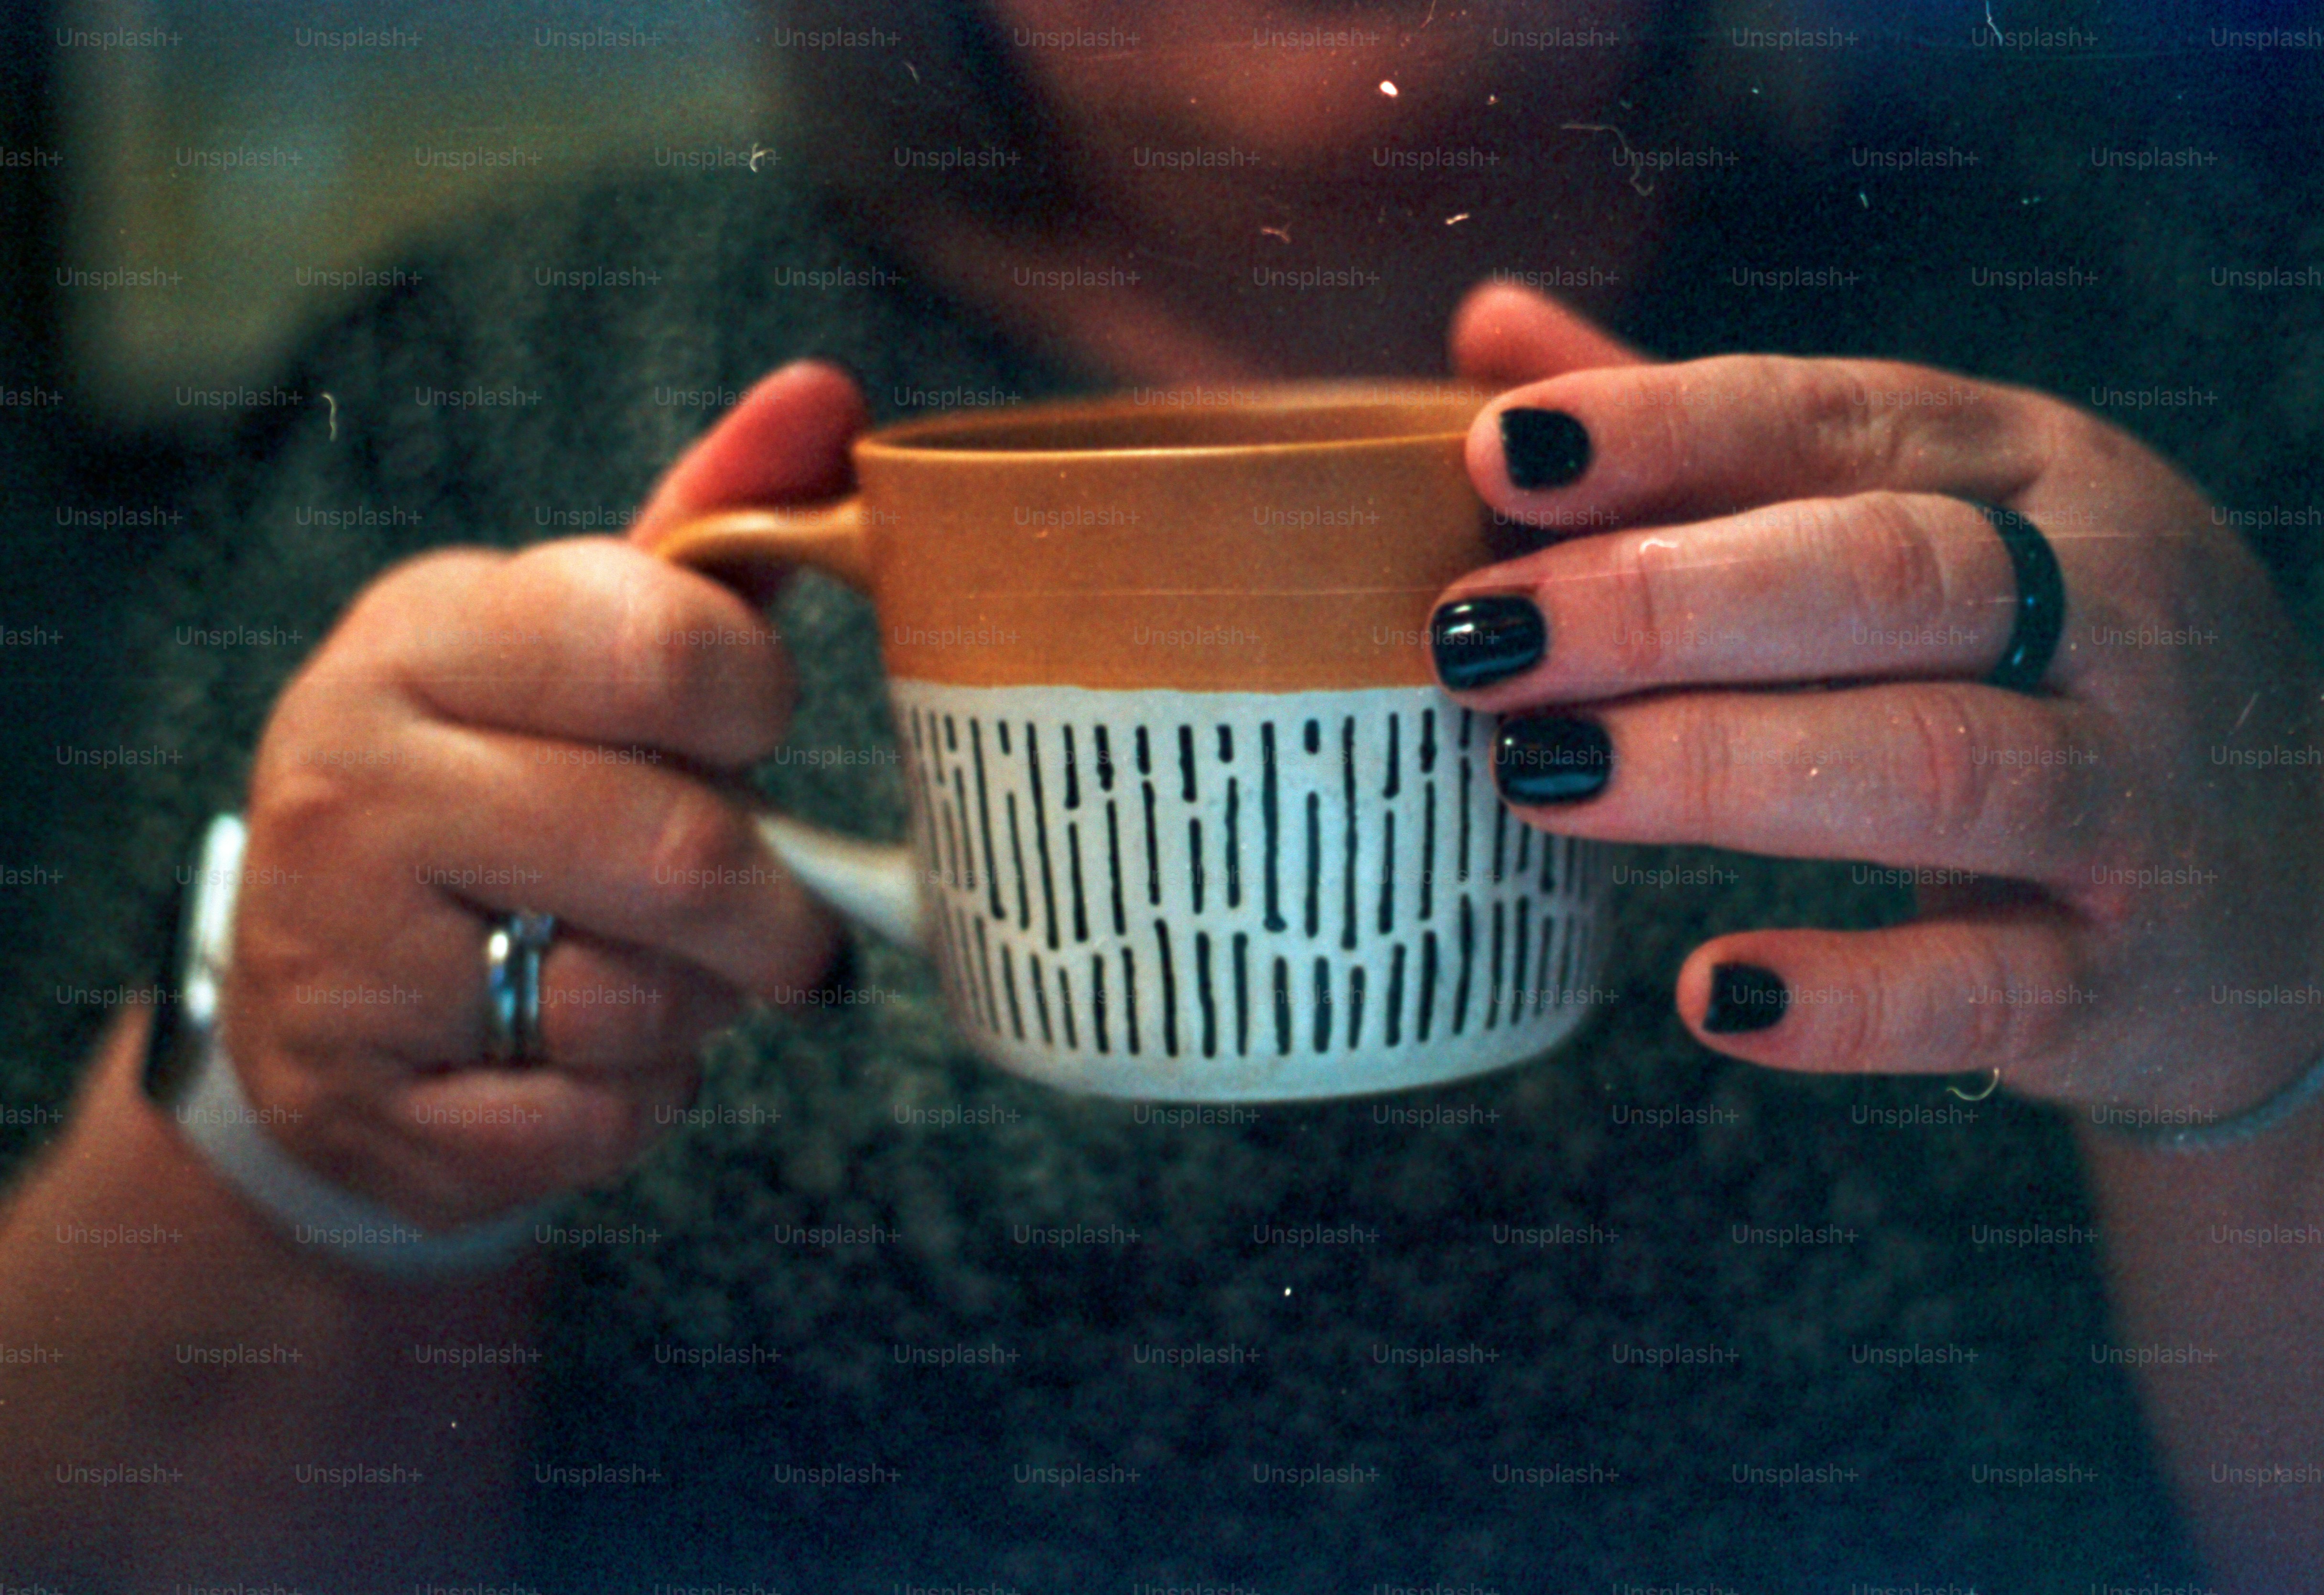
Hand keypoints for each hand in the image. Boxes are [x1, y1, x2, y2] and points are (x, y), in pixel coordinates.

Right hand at [220, 361, 861, 1230]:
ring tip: (663, 973)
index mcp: (424, 635)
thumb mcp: (584, 642)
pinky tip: (589, 1058)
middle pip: (678, 851)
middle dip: (768, 902)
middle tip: (770, 909)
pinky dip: (640, 1104)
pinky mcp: (372, 1112)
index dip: (752, 702)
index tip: (746, 728)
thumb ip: (712, 529)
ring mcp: (343, 958)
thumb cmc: (507, 788)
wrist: (331, 997)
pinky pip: (598, 1125)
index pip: (662, 644)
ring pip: (644, 1002)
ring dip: (705, 1006)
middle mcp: (356, 782)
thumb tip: (829, 397)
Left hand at [1436, 283, 2323, 1118]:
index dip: (1659, 429)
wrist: (2283, 887)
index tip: (1497, 450)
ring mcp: (2131, 796)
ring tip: (1540, 774)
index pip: (1833, 421)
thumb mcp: (1910, 515)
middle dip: (1663, 601)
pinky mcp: (2126, 978)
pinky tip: (1713, 994)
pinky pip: (1989, 989)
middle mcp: (2103, 608)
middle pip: (1883, 575)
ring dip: (1722, 767)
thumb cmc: (2030, 666)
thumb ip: (1701, 443)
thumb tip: (1488, 330)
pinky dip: (1849, 999)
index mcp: (2029, 471)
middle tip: (1479, 638)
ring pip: (1935, 763)